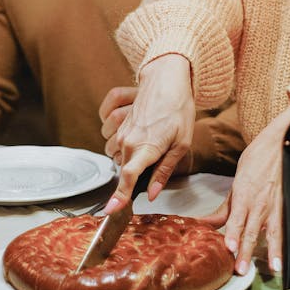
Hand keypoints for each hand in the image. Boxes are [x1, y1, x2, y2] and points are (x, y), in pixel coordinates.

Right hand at [100, 54, 194, 211]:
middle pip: (124, 168)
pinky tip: (133, 127)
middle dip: (136, 170)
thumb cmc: (179, 110)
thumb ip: (163, 172)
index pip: (128, 178)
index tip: (110, 210)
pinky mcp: (116, 118)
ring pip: (115, 154)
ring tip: (148, 139)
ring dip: (128, 154)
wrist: (167, 78)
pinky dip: (117, 135)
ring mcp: (120, 129)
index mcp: (146, 148)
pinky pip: (108, 135)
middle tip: (156, 155)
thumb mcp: (181, 144)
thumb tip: (151, 193)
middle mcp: (128, 140)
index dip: (119, 197)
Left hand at [202, 101, 289, 274]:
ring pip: (272, 232)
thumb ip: (225, 206)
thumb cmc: (257, 158)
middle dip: (246, 250)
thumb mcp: (237, 179)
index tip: (229, 248)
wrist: (282, 141)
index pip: (236, 218)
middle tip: (241, 269)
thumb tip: (207, 223)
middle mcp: (259, 202)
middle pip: (252, 230)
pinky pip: (286, 228)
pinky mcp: (287, 206)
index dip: (233, 233)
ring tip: (272, 268)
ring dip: (271, 251)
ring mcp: (275, 205)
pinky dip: (285, 243)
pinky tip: (286, 257)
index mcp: (243, 193)